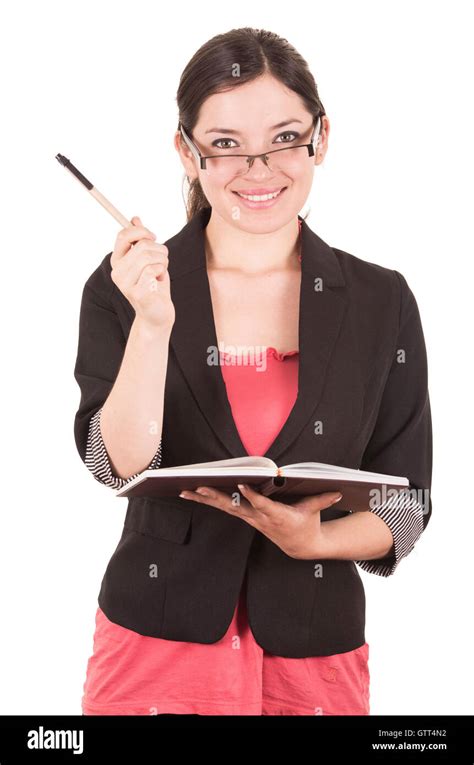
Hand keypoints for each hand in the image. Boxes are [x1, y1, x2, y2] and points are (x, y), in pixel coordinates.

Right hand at [110, 215, 174, 329]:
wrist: (158, 314)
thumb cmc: (154, 285)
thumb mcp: (148, 259)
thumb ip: (140, 240)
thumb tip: (134, 218)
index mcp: (117, 261)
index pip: (123, 235)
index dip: (141, 231)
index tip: (153, 237)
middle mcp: (117, 272)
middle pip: (143, 245)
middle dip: (160, 251)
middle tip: (162, 263)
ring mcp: (125, 283)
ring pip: (149, 256)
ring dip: (163, 262)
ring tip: (160, 274)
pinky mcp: (137, 292)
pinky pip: (153, 270)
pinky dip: (162, 273)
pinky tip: (159, 283)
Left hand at [179, 484, 342, 559]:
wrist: (301, 546)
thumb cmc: (307, 524)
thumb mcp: (314, 512)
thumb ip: (322, 498)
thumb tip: (337, 488)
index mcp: (277, 516)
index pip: (262, 505)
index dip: (252, 497)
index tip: (242, 486)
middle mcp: (259, 518)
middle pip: (234, 506)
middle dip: (215, 497)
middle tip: (199, 487)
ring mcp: (250, 518)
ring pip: (223, 507)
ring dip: (203, 498)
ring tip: (184, 489)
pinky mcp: (245, 516)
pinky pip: (223, 507)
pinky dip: (207, 499)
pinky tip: (191, 492)